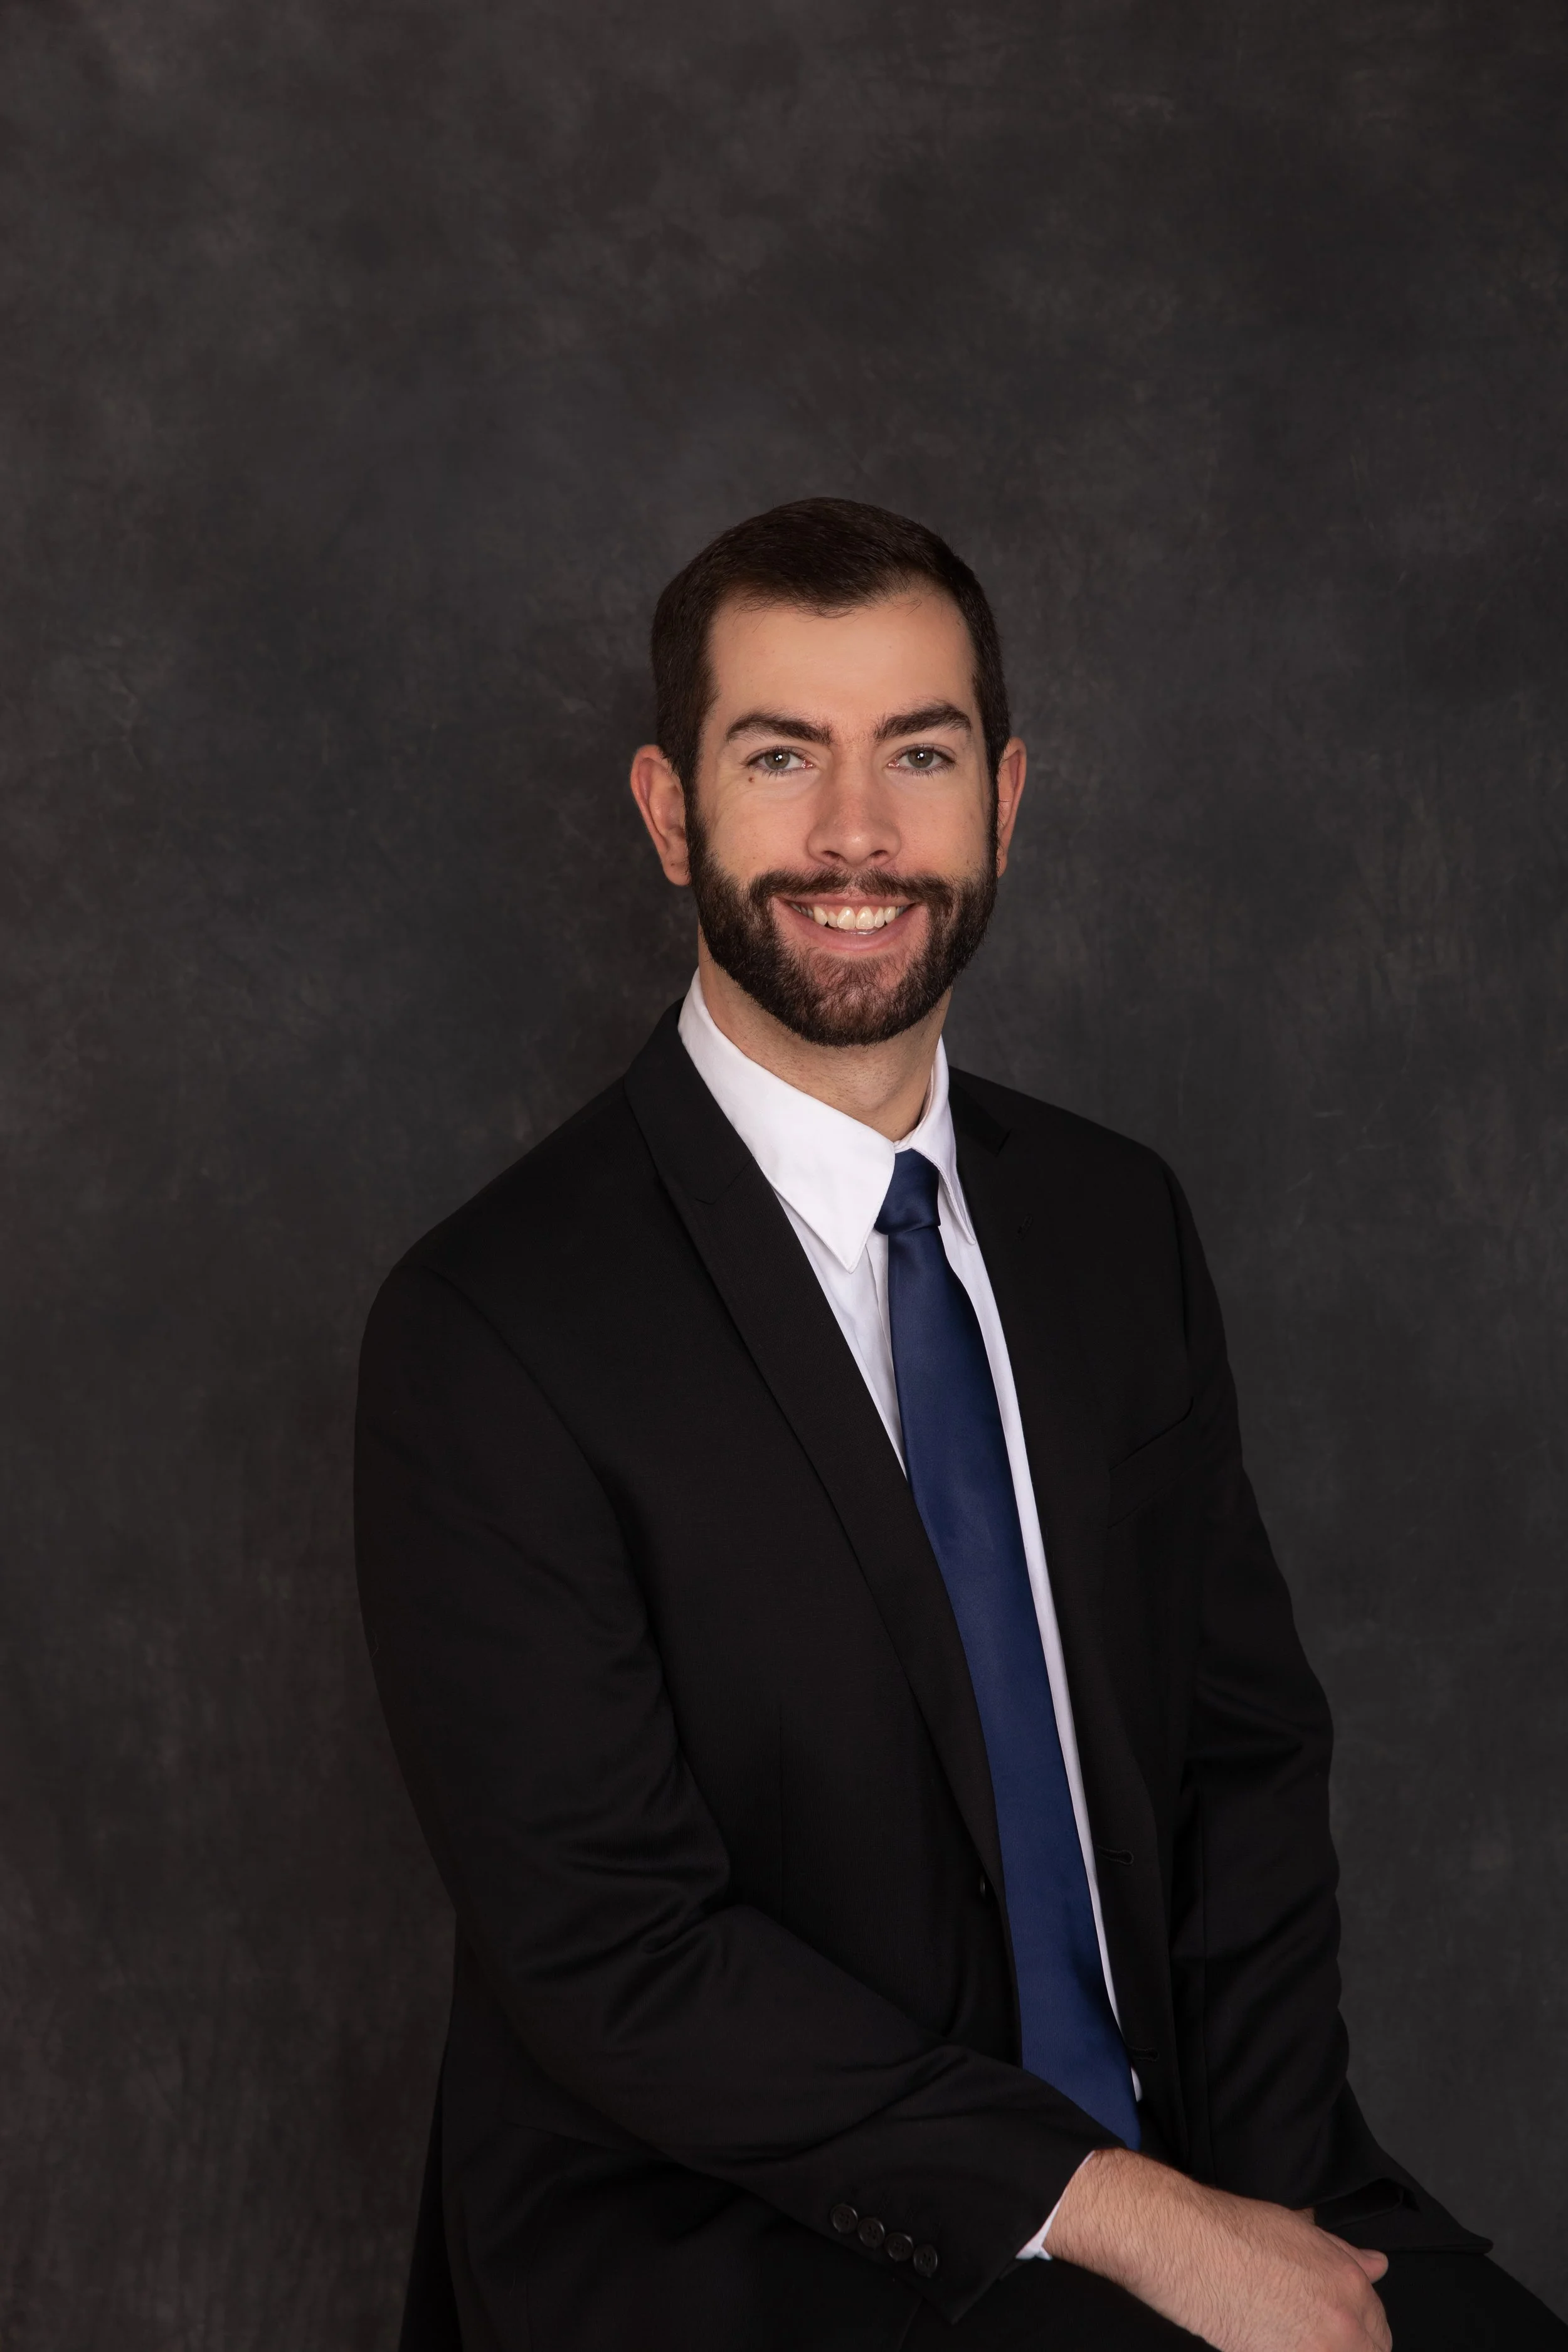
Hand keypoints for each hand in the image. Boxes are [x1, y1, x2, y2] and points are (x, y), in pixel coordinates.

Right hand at [1044, 2149, 1389, 2351]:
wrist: (1187, 2243)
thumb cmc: (1235, 2228)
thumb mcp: (1299, 2229)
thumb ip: (1343, 2254)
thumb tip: (1377, 2265)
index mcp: (1349, 2282)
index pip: (1379, 2327)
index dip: (1362, 2329)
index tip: (1343, 2330)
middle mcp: (1341, 2321)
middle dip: (1351, 2347)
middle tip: (1313, 2335)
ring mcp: (1313, 2348)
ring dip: (1320, 2347)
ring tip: (1289, 2334)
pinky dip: (1291, 2350)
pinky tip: (1272, 2340)